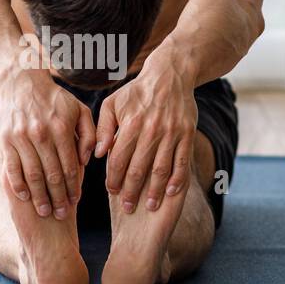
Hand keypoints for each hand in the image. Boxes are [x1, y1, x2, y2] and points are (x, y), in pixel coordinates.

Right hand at [0, 72, 95, 218]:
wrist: (22, 81)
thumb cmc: (55, 99)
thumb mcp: (79, 110)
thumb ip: (89, 135)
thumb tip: (87, 161)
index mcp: (61, 128)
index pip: (69, 166)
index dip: (73, 187)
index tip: (75, 201)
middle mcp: (41, 134)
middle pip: (51, 174)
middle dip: (57, 198)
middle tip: (61, 215)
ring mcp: (21, 137)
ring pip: (31, 175)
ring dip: (39, 196)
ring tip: (45, 212)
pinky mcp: (5, 140)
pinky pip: (12, 168)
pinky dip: (18, 185)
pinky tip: (25, 196)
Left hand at [94, 63, 196, 212]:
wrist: (170, 75)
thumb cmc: (136, 92)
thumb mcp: (113, 104)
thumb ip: (103, 129)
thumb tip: (97, 155)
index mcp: (131, 124)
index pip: (119, 159)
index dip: (114, 178)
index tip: (111, 192)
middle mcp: (151, 130)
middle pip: (139, 169)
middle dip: (132, 191)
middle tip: (128, 208)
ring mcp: (171, 134)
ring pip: (161, 169)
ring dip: (155, 191)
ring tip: (149, 207)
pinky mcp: (187, 135)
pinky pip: (183, 162)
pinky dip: (178, 179)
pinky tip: (171, 193)